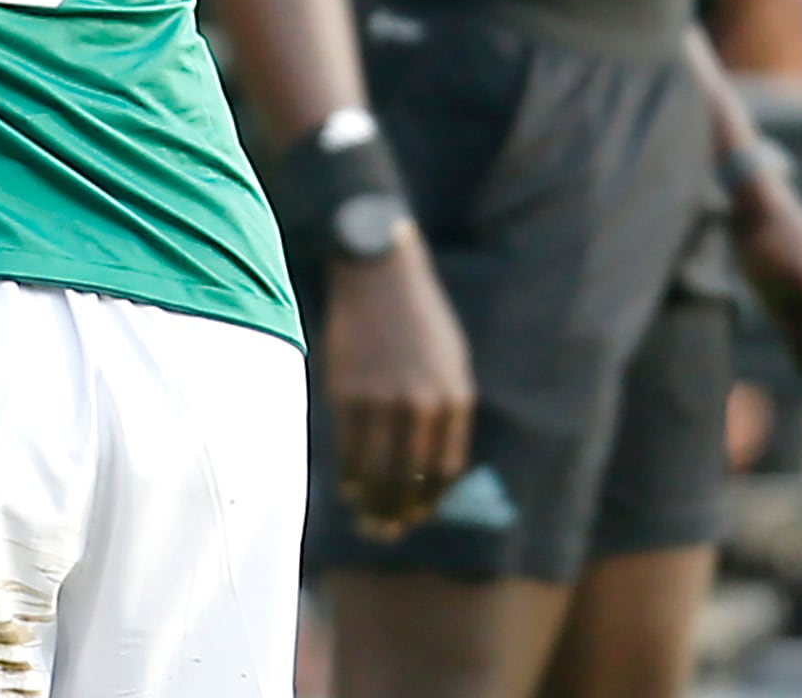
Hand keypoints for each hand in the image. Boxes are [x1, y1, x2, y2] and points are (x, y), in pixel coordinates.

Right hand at [324, 229, 476, 537]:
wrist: (379, 271)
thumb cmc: (416, 316)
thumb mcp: (449, 361)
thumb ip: (445, 407)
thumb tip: (429, 458)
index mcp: (454, 399)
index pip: (444, 470)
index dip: (428, 500)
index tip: (414, 516)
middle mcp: (423, 405)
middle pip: (410, 477)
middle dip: (398, 510)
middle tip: (386, 531)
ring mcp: (384, 399)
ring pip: (378, 469)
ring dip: (372, 501)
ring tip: (365, 518)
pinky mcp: (348, 390)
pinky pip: (349, 446)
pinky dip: (349, 474)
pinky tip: (347, 487)